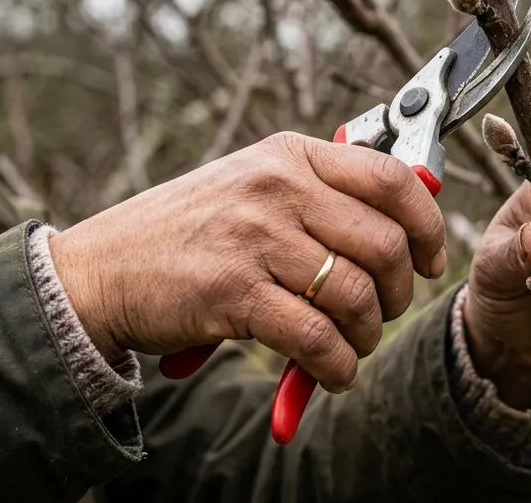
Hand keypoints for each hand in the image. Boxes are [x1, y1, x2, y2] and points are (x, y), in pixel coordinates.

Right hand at [49, 131, 445, 393]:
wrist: (100, 270)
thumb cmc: (186, 231)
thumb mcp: (253, 185)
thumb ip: (320, 194)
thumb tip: (407, 218)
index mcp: (289, 156)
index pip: (392, 178)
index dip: (427, 225)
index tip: (430, 259)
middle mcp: (277, 187)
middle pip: (384, 243)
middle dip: (397, 293)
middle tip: (383, 313)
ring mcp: (255, 237)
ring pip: (355, 295)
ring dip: (366, 336)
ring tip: (352, 347)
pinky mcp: (234, 292)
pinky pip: (317, 338)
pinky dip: (337, 367)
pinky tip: (331, 374)